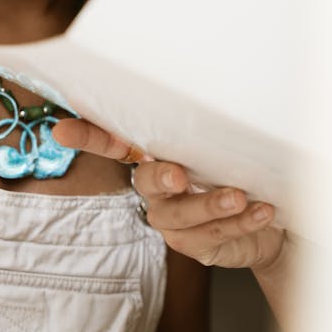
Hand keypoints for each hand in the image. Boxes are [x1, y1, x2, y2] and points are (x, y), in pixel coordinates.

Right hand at [53, 118, 284, 271]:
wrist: (272, 219)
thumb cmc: (241, 170)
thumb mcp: (227, 143)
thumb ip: (211, 125)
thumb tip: (220, 84)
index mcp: (154, 154)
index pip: (111, 142)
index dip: (86, 135)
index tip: (59, 131)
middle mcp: (155, 187)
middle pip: (146, 181)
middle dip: (162, 177)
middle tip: (182, 175)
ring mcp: (172, 220)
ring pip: (181, 216)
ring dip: (213, 205)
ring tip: (242, 197)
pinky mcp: (194, 247)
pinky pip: (211, 237)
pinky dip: (240, 224)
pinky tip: (263, 210)